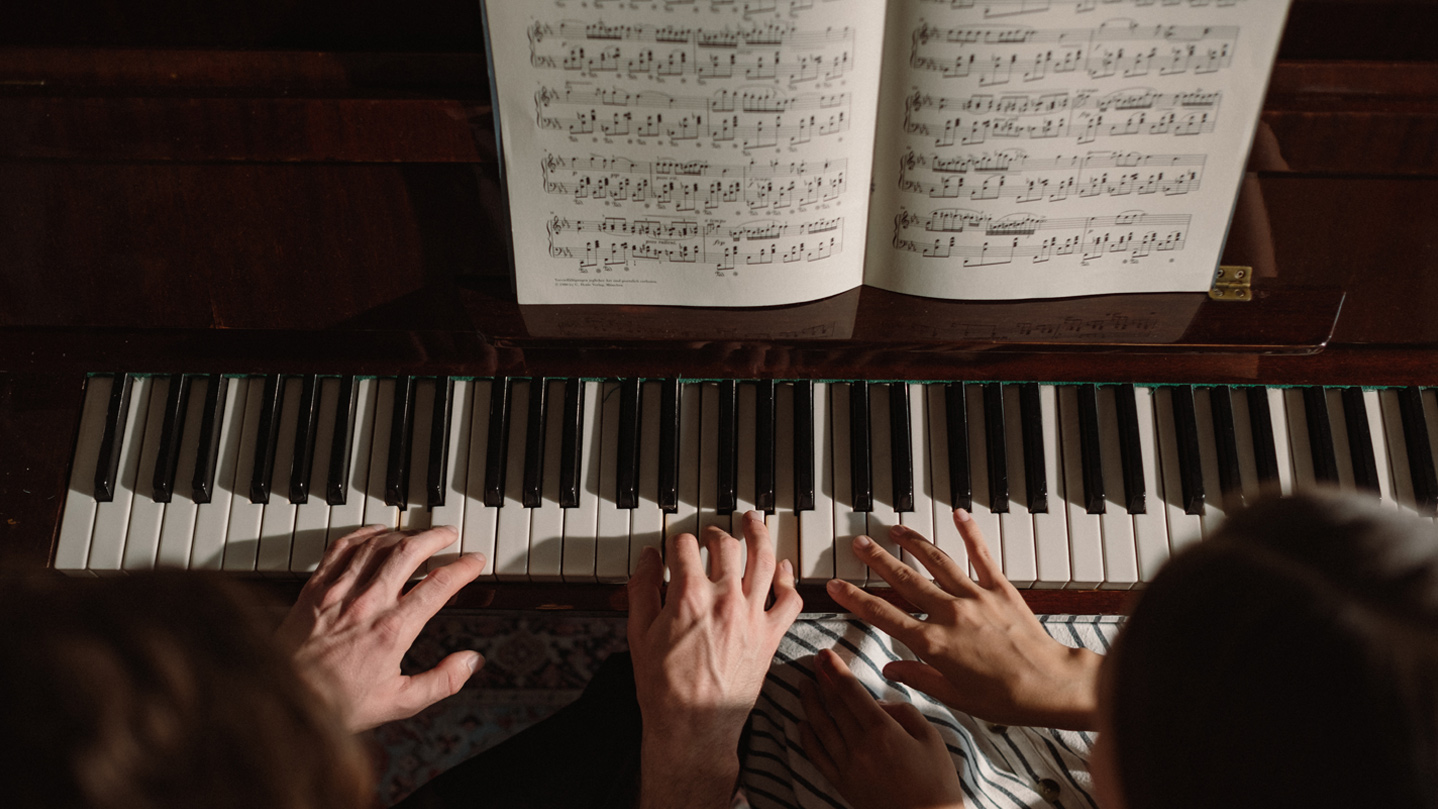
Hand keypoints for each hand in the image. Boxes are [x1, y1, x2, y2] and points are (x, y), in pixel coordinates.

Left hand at [278, 524, 486, 731]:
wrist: (283, 699)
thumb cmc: (338, 704)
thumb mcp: (400, 702)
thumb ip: (442, 681)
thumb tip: (472, 662)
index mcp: (392, 630)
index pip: (438, 586)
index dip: (462, 568)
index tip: (474, 561)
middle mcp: (367, 604)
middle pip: (409, 552)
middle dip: (435, 537)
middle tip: (449, 535)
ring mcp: (339, 593)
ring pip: (377, 545)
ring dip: (403, 533)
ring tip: (418, 533)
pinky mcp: (315, 589)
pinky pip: (341, 548)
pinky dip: (363, 535)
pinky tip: (375, 534)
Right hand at [627, 512, 802, 808]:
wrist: (693, 727)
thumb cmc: (663, 687)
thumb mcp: (638, 633)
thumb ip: (642, 588)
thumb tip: (647, 558)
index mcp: (689, 596)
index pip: (684, 546)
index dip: (676, 542)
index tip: (673, 547)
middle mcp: (725, 599)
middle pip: (726, 545)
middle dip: (715, 534)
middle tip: (710, 535)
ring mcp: (752, 616)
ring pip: (764, 560)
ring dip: (759, 535)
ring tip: (753, 521)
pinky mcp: (771, 635)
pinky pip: (790, 598)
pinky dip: (787, 578)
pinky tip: (781, 567)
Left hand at [800, 649, 964, 808]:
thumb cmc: (936, 783)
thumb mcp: (932, 740)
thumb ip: (906, 713)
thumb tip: (880, 704)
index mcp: (883, 731)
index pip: (851, 692)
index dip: (835, 670)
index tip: (824, 654)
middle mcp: (859, 746)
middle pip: (833, 705)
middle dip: (821, 680)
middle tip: (813, 661)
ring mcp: (847, 766)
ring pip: (820, 727)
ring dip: (809, 703)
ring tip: (803, 686)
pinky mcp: (842, 783)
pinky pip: (817, 756)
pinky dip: (806, 738)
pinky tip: (801, 724)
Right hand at [826, 510, 1101, 730]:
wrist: (1050, 685)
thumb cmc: (1004, 698)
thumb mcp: (953, 696)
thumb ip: (919, 677)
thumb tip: (892, 670)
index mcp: (933, 643)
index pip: (883, 616)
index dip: (855, 598)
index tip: (836, 584)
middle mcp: (949, 613)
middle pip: (904, 579)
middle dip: (877, 560)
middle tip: (858, 543)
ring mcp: (975, 597)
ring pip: (936, 561)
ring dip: (912, 542)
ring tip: (893, 528)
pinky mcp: (1000, 589)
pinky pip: (982, 555)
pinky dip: (970, 532)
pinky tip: (958, 514)